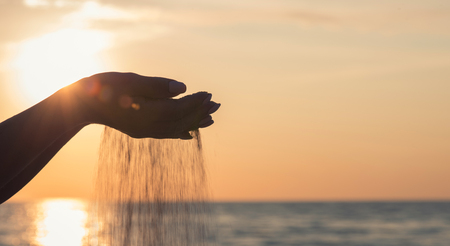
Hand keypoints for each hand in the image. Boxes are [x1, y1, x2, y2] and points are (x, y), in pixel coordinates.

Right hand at [65, 72, 219, 138]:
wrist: (82, 104)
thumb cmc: (104, 87)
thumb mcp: (130, 80)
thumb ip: (157, 86)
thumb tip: (182, 88)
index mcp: (148, 112)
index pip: (179, 109)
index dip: (195, 102)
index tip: (209, 95)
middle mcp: (149, 126)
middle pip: (180, 121)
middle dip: (199, 112)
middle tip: (217, 106)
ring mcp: (144, 131)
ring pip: (175, 129)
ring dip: (193, 123)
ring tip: (210, 120)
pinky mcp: (140, 131)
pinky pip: (165, 135)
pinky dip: (179, 133)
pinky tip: (188, 135)